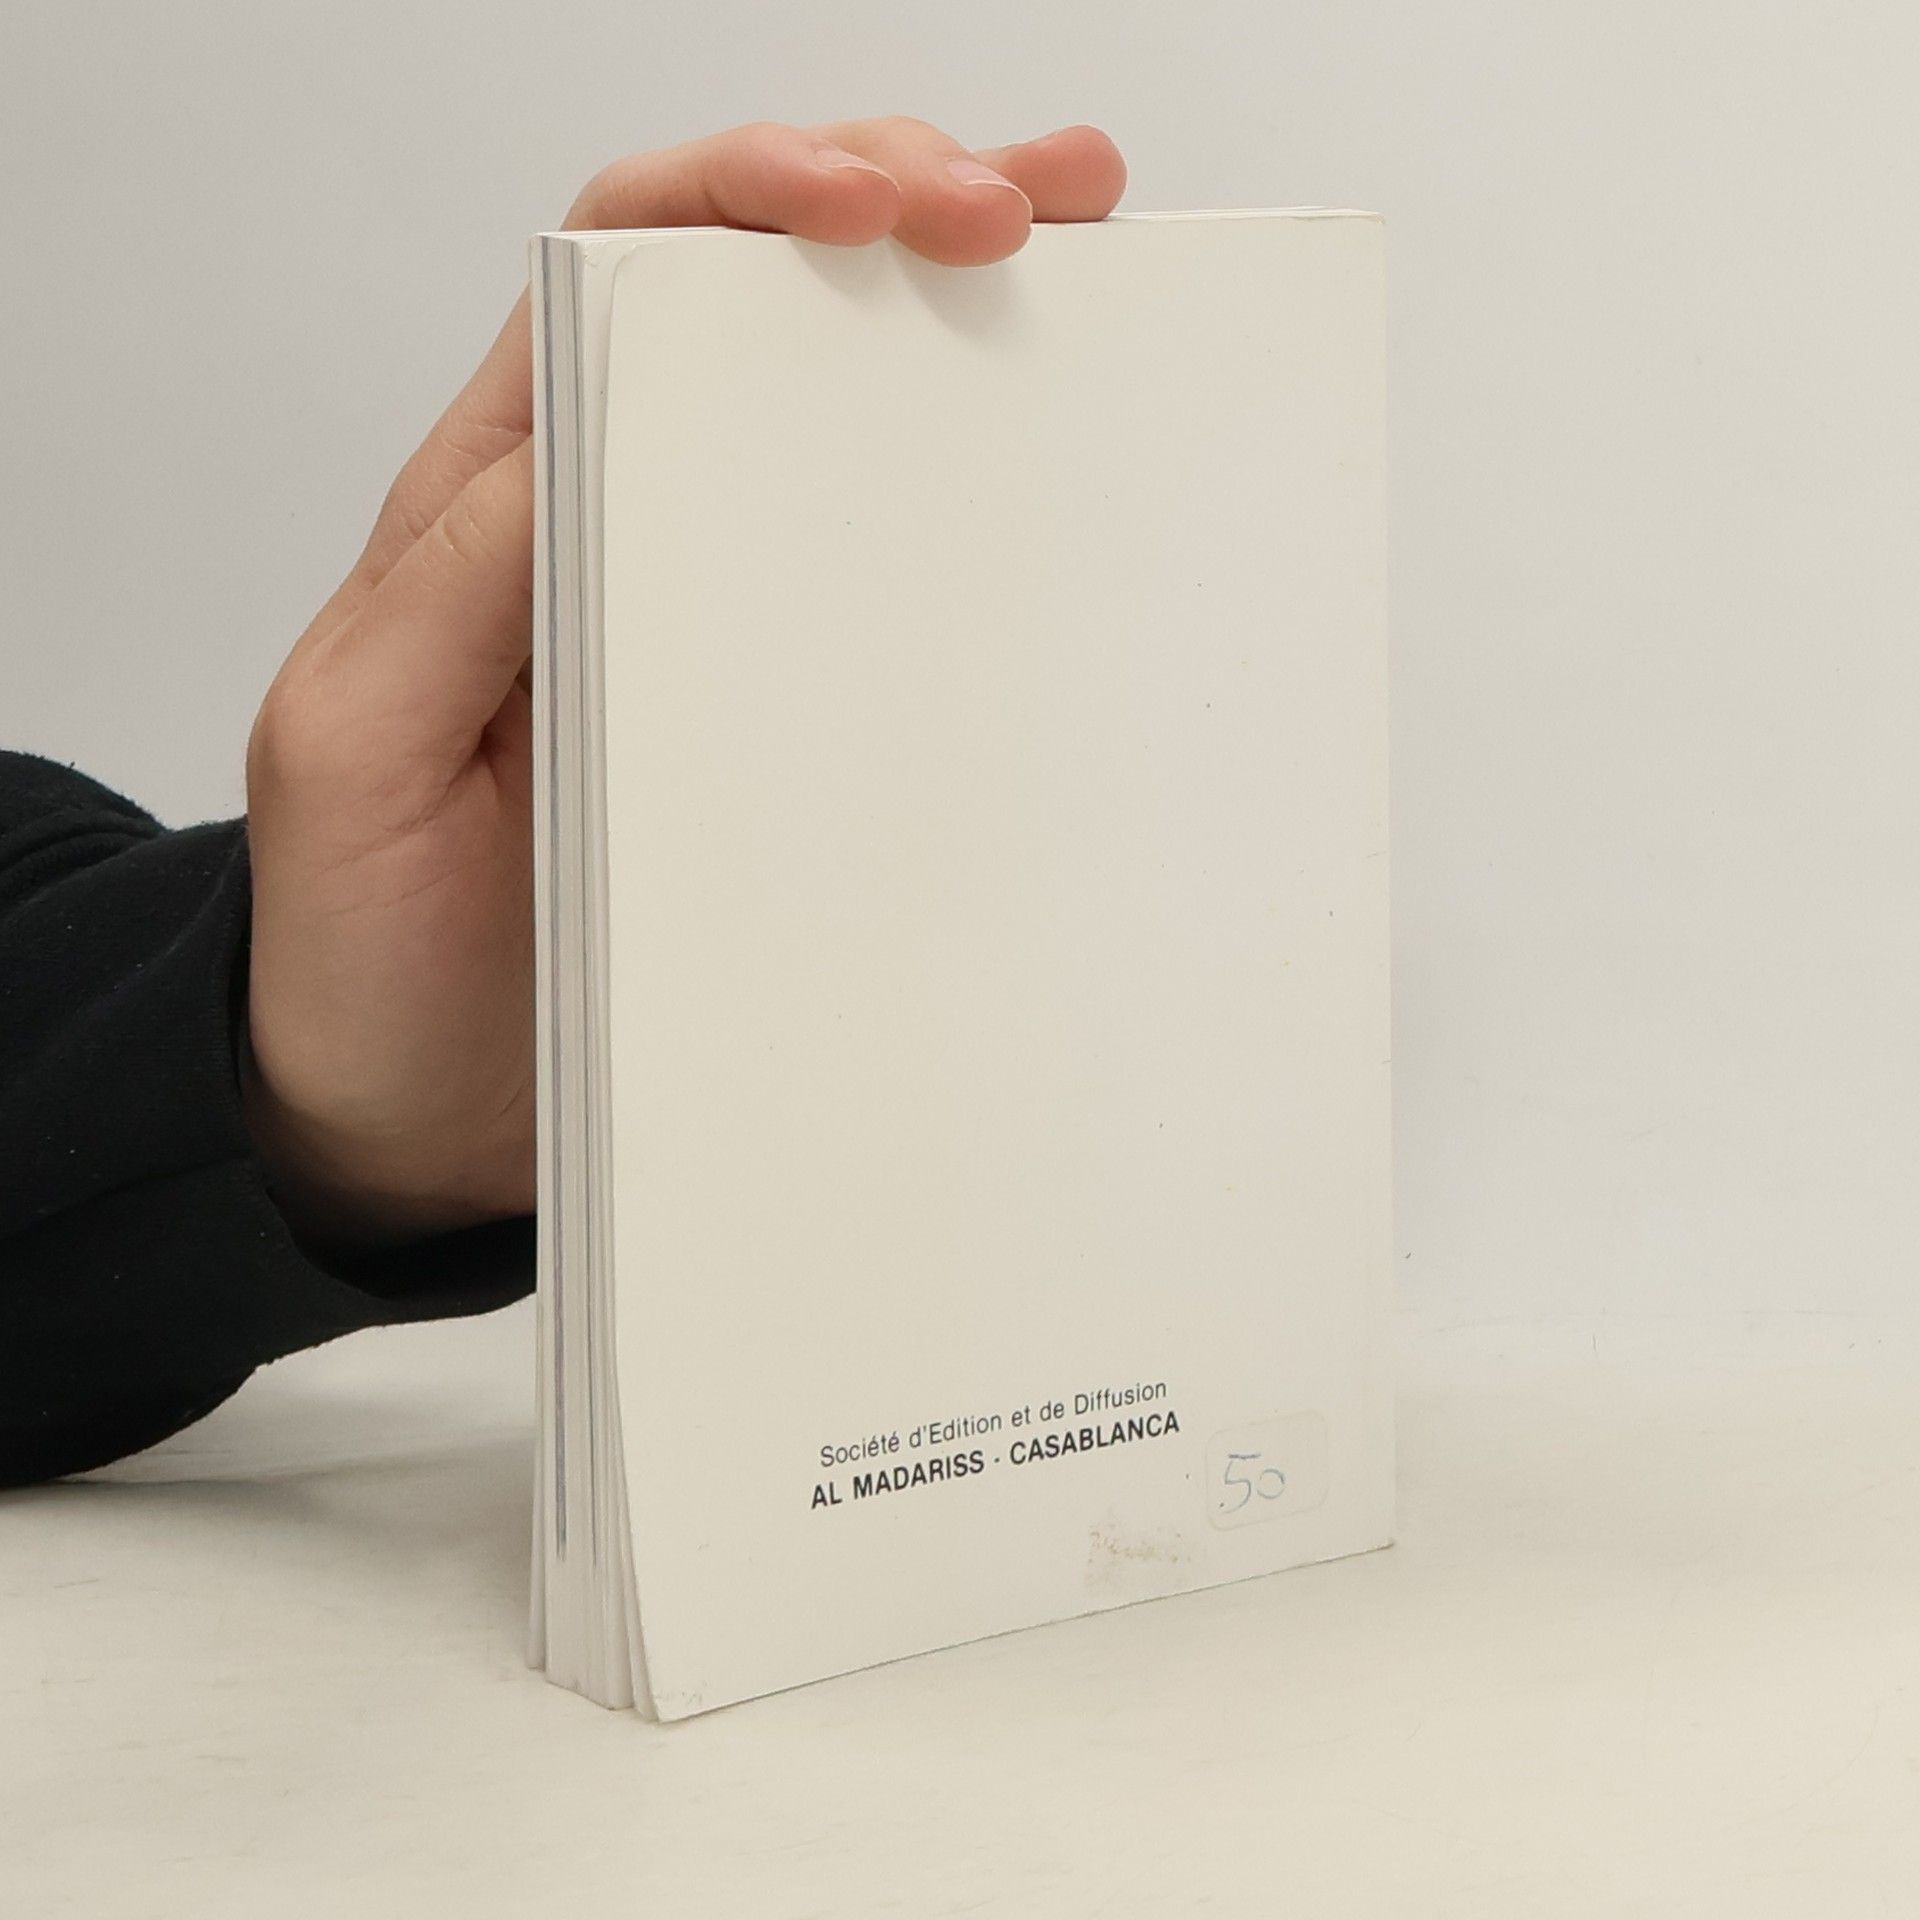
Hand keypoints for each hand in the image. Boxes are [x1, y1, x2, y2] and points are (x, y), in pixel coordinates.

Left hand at [241, 118, 1128, 1245]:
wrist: (410, 1111)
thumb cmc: (366, 942)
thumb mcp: (360, 754)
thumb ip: (455, 589)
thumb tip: (585, 442)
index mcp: (502, 502)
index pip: (629, 267)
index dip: (756, 193)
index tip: (884, 200)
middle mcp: (614, 527)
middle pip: (758, 302)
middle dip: (902, 205)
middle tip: (1041, 204)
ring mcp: (709, 618)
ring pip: (838, 418)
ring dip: (960, 324)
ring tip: (1094, 267)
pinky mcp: (779, 720)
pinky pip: (881, 584)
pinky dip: (972, 506)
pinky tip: (1060, 470)